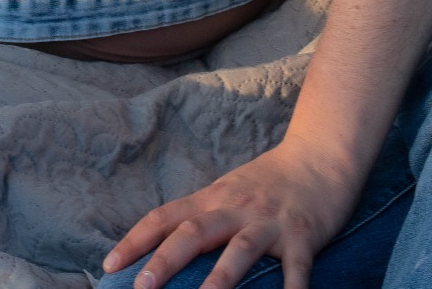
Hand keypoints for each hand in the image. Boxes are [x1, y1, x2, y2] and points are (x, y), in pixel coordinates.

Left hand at [102, 140, 360, 288]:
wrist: (321, 155)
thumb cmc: (269, 181)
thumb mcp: (228, 192)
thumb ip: (200, 216)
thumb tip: (163, 246)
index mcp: (213, 198)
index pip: (165, 217)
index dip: (135, 240)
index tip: (109, 265)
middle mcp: (236, 208)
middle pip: (194, 232)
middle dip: (165, 261)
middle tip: (140, 287)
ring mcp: (270, 221)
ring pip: (239, 250)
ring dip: (218, 280)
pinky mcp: (304, 235)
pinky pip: (296, 268)